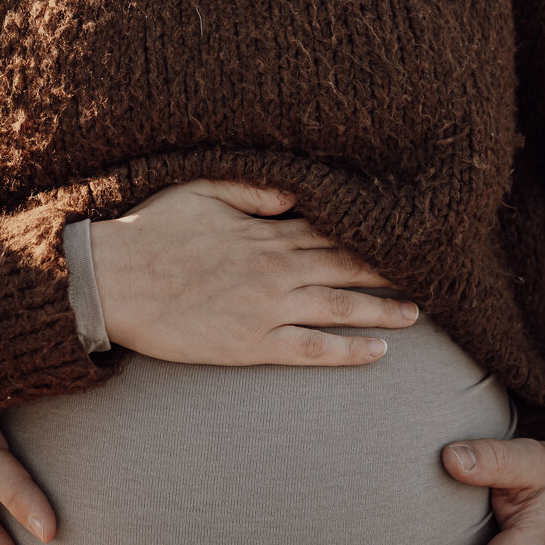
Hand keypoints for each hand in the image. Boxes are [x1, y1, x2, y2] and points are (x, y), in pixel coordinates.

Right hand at [91, 179, 417, 365]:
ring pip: (340, 307)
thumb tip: (293, 195)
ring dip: (381, 310)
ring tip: (415, 315)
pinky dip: (348, 351)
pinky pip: (312, 349)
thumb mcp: (201, 190)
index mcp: (266, 230)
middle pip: (346, 267)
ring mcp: (268, 307)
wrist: (114, 278)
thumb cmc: (151, 231)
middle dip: (390, 272)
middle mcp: (276, 267)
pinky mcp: (252, 343)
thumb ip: (251, 192)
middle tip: (431, 276)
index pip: (331, 232)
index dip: (369, 237)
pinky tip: (377, 353)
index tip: (403, 238)